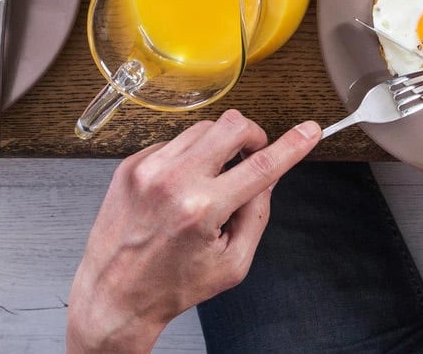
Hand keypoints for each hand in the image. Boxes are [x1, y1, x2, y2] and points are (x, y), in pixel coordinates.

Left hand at [66, 111, 321, 353]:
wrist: (113, 296)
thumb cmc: (171, 286)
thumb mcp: (231, 264)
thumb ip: (256, 214)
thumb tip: (271, 174)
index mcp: (202, 210)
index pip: (261, 166)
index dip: (292, 145)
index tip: (309, 130)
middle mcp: (173, 181)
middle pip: (232, 125)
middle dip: (252, 135)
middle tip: (252, 155)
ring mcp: (148, 169)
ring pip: (203, 128)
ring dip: (218, 146)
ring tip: (211, 180)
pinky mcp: (131, 165)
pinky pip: (174, 142)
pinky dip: (188, 158)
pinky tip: (181, 187)